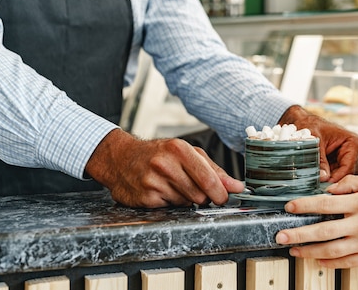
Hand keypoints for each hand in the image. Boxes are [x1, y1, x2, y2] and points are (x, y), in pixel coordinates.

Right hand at [85, 129, 244, 207]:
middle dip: (202, 195)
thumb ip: (214, 170)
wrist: (120, 158)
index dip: (220, 193)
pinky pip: (170, 208)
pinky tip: (161, 191)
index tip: (224, 197)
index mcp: (179, 149)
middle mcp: (165, 164)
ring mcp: (153, 182)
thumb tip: (236, 187)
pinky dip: (170, 202)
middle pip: (200, 194)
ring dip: (185, 198)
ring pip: (186, 202)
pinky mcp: (145, 198)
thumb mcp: (187, 153)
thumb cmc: (158, 154)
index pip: (208, 179)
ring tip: (173, 185)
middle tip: (192, 186)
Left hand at [275, 175, 357, 267]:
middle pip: (322, 230)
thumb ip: (352, 183)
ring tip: (294, 251)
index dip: (304, 206)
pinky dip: (329, 262)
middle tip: (280, 237)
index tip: (288, 207)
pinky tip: (317, 259)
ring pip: (331, 250)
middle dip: (298, 234)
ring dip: (309, 251)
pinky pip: (346, 262)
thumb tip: (328, 189)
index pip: (325, 203)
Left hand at [278, 105, 357, 181]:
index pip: (350, 167)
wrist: (306, 123)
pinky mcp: (347, 162)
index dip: (337, 179)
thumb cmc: (311, 127)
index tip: (325, 187)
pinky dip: (331, 177)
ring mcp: (354, 157)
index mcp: (355, 142)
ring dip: (333, 178)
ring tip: (317, 179)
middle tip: (319, 185)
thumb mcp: (313, 141)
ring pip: (347, 176)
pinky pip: (342, 175)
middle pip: (351, 174)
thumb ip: (319, 159)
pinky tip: (320, 175)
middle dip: (335, 179)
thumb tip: (323, 177)